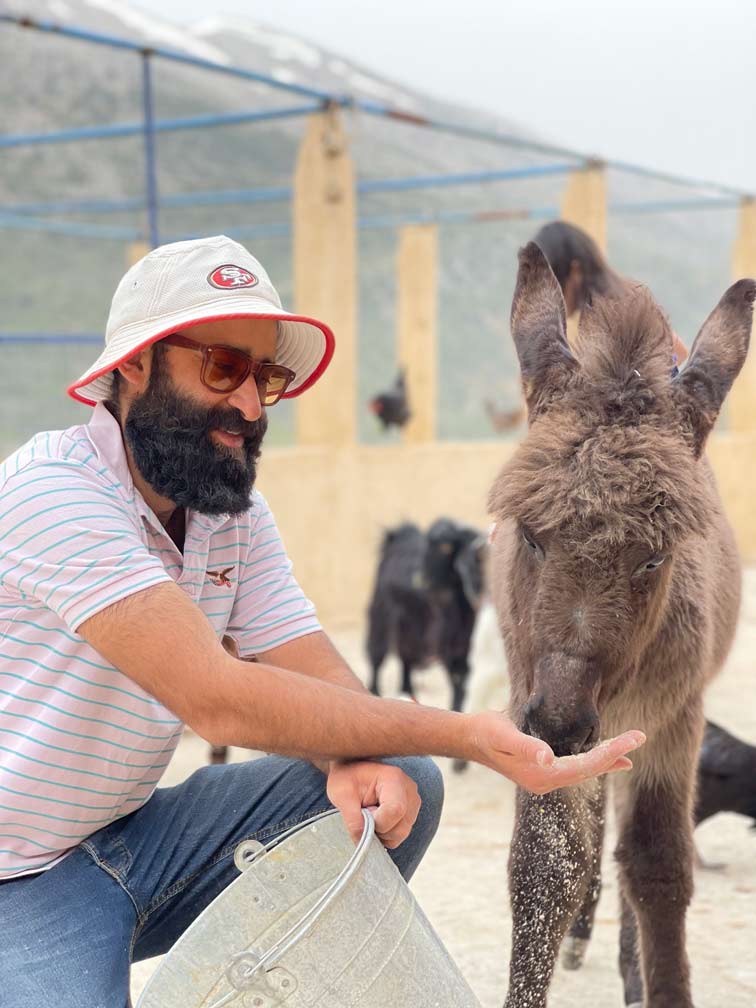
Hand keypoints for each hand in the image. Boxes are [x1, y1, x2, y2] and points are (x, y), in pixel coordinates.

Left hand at [326, 760, 420, 847]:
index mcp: (394, 778)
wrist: (353, 768)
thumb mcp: (341, 793)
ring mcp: (413, 801)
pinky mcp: (412, 811)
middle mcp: (409, 789)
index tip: (363, 812)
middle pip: (400, 827)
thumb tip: (361, 840)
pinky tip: (378, 817)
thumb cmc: (347, 776)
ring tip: (371, 813)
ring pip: (401, 833)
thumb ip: (352, 818)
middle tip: (365, 812)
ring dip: (382, 832)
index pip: (395, 811)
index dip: (377, 822)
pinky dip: (387, 832)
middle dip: (378, 829)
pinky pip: (401, 834)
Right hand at [466, 711, 644, 793]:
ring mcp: (545, 778)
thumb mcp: (503, 733)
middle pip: (589, 769)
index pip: (586, 765)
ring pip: (584, 769)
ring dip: (607, 759)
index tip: (634, 739)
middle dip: (616, 753)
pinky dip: (594, 761)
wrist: (470, 737)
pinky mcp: (544, 769)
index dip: (612, 752)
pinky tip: (607, 760)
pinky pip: (576, 767)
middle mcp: (547, 781)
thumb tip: (548, 757)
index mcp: (542, 775)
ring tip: (631, 753)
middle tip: (641, 736)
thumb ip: (526, 746)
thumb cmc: (486, 731)